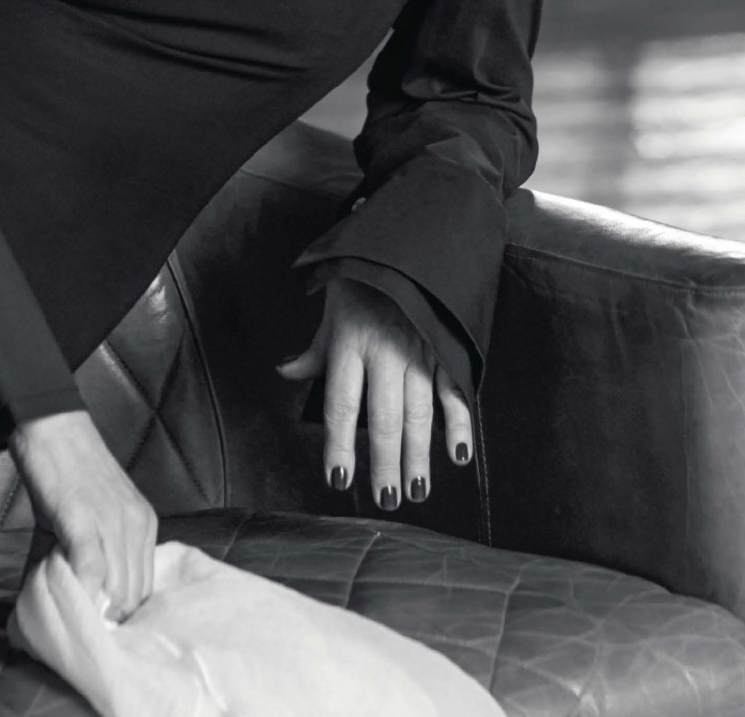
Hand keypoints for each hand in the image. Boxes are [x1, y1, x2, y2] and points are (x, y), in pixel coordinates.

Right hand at [9, 409, 157, 620]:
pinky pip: (93, 571)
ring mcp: (114, 522)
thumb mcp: (83, 517)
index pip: (145, 586)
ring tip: (72, 616)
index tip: (101, 625)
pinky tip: (68, 598)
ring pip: (118, 589)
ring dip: (96, 610)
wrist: (51, 427)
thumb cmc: (66, 473)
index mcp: (143, 524)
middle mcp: (137, 524)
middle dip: (110, 618)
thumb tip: (62, 599)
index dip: (124, 611)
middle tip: (82, 626)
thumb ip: (80, 557)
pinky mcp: (85, 521)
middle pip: (135, 594)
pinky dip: (82, 592)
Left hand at [275, 279, 473, 510]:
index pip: (342, 405)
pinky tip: (458, 455)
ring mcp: (418, 351)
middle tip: (386, 500)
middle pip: (383, 417)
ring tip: (416, 490)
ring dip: (418, 454)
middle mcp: (384, 352)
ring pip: (419, 412)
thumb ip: (314, 351)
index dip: (339, 445)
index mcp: (350, 344)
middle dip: (385, 462)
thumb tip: (286, 372)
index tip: (338, 479)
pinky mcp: (444, 347)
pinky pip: (452, 391)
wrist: (403, 244)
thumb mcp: (330, 312)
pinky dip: (459, 424)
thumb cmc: (360, 283)